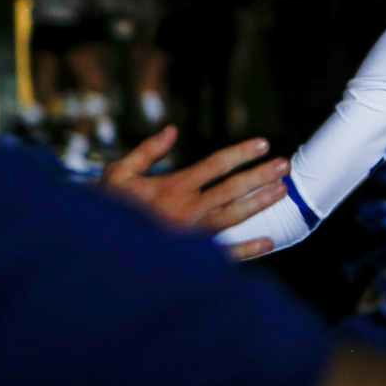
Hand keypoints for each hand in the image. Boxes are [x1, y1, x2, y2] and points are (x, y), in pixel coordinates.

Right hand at [99, 126, 286, 259]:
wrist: (99, 252)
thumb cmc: (107, 209)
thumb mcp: (119, 174)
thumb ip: (147, 151)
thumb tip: (171, 130)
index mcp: (172, 186)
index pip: (216, 164)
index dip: (242, 153)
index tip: (264, 144)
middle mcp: (186, 209)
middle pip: (232, 188)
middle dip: (261, 175)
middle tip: (285, 165)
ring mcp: (191, 234)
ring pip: (233, 215)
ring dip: (260, 202)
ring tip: (283, 191)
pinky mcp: (190, 256)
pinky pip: (224, 253)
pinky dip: (248, 249)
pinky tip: (269, 242)